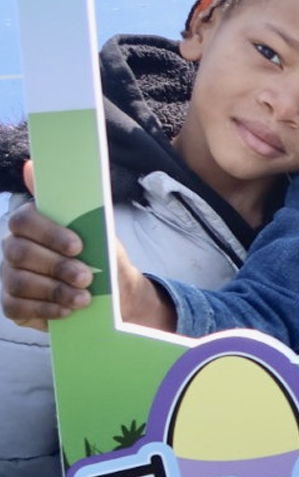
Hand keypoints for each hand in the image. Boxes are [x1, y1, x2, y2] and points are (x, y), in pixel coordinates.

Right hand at [1, 199, 176, 331]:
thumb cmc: (98, 252)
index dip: (49, 233)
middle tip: (86, 277)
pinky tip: (67, 310)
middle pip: (20, 254)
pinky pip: (18, 308)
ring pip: (18, 282)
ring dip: (54, 291)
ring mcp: (9, 276)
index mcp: (30, 223)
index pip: (24, 220)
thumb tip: (30, 166)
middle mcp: (13, 247)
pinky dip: (46, 309)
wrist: (110, 289)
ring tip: (83, 298)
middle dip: (56, 266)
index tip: (79, 246)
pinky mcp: (12, 304)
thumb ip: (68, 199)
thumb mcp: (94, 225)